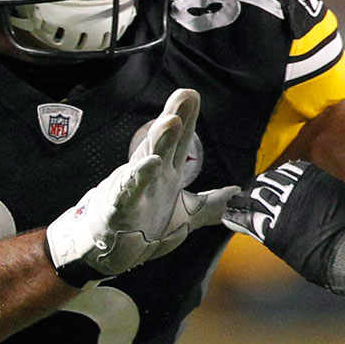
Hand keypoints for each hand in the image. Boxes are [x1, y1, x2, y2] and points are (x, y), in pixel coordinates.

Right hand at [45, 88, 234, 285]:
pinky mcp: (121, 207)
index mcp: (166, 173)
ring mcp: (135, 188)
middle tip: (185, 94)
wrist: (106, 249)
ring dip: (159, 139)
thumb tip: (238, 195)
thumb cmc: (141, 226)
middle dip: (174, 115)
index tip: (193, 94)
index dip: (187, 118)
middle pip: (164, 141)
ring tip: (172, 120)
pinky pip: (130, 190)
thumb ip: (211, 204)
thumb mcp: (184, 216)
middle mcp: (151, 174)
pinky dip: (140, 176)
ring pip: (147, 158)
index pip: (179, 141)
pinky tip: (151, 163)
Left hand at [223, 161, 344, 302]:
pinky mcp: (271, 229)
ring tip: (232, 205)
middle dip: (252, 190)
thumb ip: (329, 192)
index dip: (272, 180)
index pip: (282, 172)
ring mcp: (278, 206)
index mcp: (309, 174)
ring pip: (252, 200)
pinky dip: (236, 219)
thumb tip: (330, 196)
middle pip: (263, 184)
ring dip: (240, 203)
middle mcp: (290, 186)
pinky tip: (229, 219)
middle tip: (243, 194)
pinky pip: (247, 221)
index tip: (266, 183)